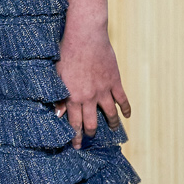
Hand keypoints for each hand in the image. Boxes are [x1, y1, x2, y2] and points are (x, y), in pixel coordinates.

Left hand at [54, 14, 130, 147]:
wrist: (85, 37)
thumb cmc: (67, 53)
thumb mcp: (57, 75)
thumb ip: (58, 96)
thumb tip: (58, 113)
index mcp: (73, 97)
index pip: (74, 123)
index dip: (75, 136)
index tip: (76, 146)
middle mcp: (89, 97)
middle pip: (91, 122)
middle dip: (90, 134)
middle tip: (90, 140)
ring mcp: (104, 90)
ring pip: (109, 113)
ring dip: (111, 124)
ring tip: (112, 130)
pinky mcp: (114, 81)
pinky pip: (122, 99)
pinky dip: (125, 108)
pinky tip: (127, 115)